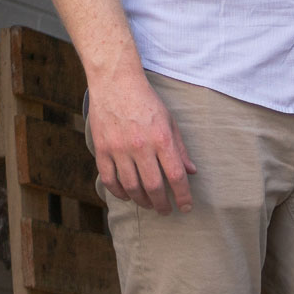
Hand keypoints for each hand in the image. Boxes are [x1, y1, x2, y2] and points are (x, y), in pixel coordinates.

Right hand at [88, 72, 195, 213]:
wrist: (115, 82)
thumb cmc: (147, 102)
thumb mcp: (170, 122)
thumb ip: (180, 149)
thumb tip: (191, 172)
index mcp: (162, 139)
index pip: (176, 176)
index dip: (183, 196)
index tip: (186, 207)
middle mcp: (140, 146)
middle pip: (154, 186)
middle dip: (162, 204)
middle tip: (166, 210)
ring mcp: (119, 148)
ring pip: (131, 186)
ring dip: (142, 201)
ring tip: (149, 205)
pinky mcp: (102, 148)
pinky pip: (109, 178)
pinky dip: (118, 192)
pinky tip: (127, 196)